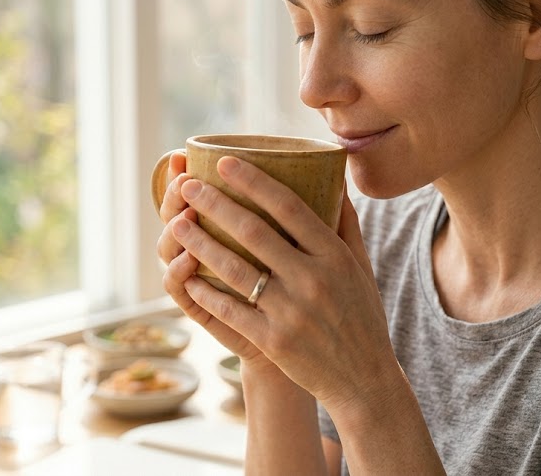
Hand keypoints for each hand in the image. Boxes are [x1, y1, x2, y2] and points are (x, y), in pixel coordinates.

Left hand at [171, 156, 398, 410]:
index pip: (289, 207)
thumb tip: (336, 180)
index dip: (253, 181)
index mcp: (334, 256)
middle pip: (254, 232)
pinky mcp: (273, 341)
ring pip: (235, 269)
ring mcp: (291, 312)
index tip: (224, 162)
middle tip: (188, 185)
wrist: (363, 379)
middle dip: (216, 204)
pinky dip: (205, 291)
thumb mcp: (361, 268)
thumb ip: (345, 224)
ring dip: (200, 243)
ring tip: (177, 224)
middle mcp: (313, 280)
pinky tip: (186, 274)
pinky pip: (230, 309)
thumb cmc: (361, 317)